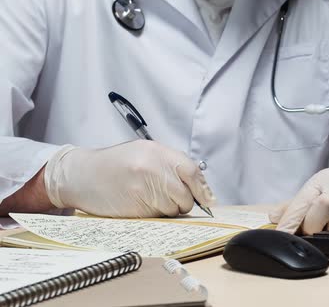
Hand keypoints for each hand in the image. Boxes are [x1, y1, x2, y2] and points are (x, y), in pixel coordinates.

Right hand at [44, 140, 213, 217]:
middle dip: (184, 203)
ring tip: (150, 199)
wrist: (80, 174)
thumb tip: (198, 185)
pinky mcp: (134, 206)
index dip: (202, 189)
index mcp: (157, 151)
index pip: (191, 171)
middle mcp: (152, 168)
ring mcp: (143, 187)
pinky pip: (157, 216)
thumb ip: (169, 165)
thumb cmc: (114, 165)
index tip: (208, 200)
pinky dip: (154, 215)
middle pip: (185, 194)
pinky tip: (140, 205)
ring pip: (173, 208)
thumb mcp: (143, 153)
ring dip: (168, 210)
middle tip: (172, 201)